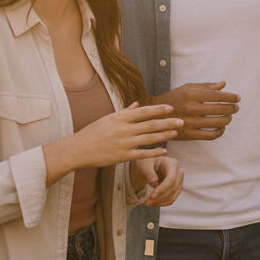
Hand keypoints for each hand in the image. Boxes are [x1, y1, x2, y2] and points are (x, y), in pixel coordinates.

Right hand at [44, 103, 181, 183]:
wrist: (78, 149)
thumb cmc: (93, 132)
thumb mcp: (108, 118)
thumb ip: (125, 112)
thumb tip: (138, 103)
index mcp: (120, 118)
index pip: (143, 111)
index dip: (158, 109)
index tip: (171, 107)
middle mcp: (123, 129)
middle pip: (150, 124)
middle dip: (168, 122)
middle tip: (182, 120)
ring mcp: (123, 143)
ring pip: (149, 138)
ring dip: (164, 135)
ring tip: (176, 132)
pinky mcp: (122, 156)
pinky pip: (142, 153)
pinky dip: (154, 151)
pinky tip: (164, 150)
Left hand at [131, 156, 183, 205]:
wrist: (149, 166)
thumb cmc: (147, 163)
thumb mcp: (144, 165)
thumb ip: (149, 172)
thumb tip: (154, 181)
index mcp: (172, 164)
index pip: (171, 179)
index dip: (162, 189)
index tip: (152, 196)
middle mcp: (179, 172)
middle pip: (173, 188)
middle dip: (159, 197)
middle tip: (146, 202)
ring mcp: (179, 181)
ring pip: (173, 195)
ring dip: (160, 201)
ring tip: (148, 203)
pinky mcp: (177, 189)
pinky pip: (172, 199)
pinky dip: (162, 203)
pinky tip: (153, 203)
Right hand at [149, 82, 238, 140]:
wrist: (154, 115)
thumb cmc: (174, 98)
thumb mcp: (188, 88)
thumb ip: (206, 86)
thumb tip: (224, 84)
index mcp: (192, 94)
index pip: (218, 95)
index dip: (231, 97)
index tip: (237, 98)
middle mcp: (191, 108)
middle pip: (220, 109)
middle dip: (232, 108)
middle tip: (236, 108)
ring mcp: (190, 122)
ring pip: (218, 122)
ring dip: (227, 119)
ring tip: (228, 117)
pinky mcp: (189, 135)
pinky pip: (210, 135)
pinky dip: (219, 132)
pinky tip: (221, 127)